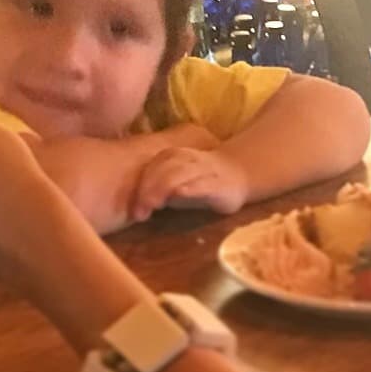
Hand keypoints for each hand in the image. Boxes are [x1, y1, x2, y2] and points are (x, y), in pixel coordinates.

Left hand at [127, 143, 251, 222]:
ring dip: (163, 190)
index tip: (133, 209)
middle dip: (148, 192)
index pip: (152, 168)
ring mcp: (205, 170)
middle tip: (139, 214)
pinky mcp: (219, 185)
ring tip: (153, 206)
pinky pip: (203, 184)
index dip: (141, 187)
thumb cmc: (198, 182)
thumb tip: (132, 204)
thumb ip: (154, 187)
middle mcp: (188, 159)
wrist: (238, 173)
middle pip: (164, 171)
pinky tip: (180, 193)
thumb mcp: (173, 181)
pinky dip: (191, 188)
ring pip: (180, 174)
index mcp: (173, 157)